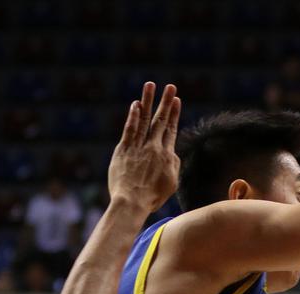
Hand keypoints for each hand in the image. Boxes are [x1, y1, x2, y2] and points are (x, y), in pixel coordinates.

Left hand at [107, 82, 181, 212]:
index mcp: (167, 156)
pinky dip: (133, 116)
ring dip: (148, 101)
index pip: (171, 129)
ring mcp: (138, 147)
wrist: (132, 202)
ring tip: (151, 85)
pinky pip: (129, 129)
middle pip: (160, 120)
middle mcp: (154, 147)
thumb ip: (173, 165)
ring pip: (144, 119)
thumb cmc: (152, 197)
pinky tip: (136, 104)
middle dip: (165, 102)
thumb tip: (171, 152)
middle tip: (170, 86)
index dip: (174, 114)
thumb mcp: (171, 183)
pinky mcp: (123, 150)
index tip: (176, 101)